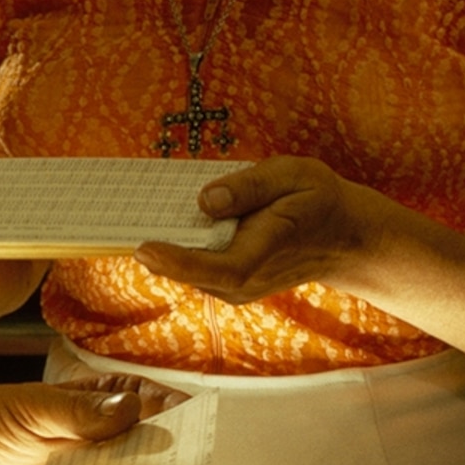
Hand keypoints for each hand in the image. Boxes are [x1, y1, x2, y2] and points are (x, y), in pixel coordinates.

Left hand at [135, 156, 399, 305]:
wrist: (344, 237)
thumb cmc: (318, 199)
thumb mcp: (293, 175)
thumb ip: (250, 187)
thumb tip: (205, 200)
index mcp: (268, 246)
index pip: (222, 267)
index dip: (180, 262)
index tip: (144, 247)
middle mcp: (251, 278)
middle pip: (195, 275)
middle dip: (157, 255)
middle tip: (121, 224)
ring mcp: (241, 288)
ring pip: (192, 276)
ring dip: (164, 254)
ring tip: (136, 222)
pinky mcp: (233, 286)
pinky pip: (198, 272)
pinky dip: (177, 253)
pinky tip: (163, 229)